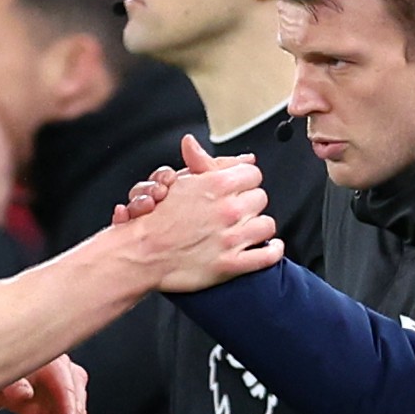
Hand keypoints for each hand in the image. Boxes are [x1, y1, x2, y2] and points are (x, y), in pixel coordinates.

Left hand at [0, 356, 92, 413]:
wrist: (4, 380)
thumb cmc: (4, 374)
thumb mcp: (3, 377)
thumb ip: (12, 384)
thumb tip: (23, 393)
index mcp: (54, 363)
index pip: (67, 387)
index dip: (69, 409)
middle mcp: (68, 377)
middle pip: (76, 409)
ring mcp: (70, 396)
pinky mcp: (68, 412)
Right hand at [123, 136, 281, 291]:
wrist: (142, 253)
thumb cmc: (155, 219)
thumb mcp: (178, 181)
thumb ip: (204, 163)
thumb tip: (217, 149)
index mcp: (218, 185)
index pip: (252, 174)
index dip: (244, 180)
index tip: (238, 187)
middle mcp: (229, 210)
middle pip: (261, 198)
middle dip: (250, 202)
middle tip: (237, 208)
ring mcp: (232, 238)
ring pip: (267, 225)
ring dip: (258, 225)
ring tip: (247, 228)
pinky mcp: (232, 264)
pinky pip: (268, 256)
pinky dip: (272, 250)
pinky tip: (269, 246)